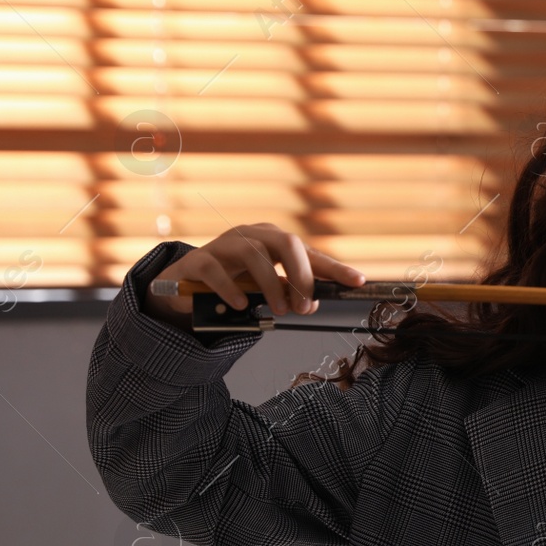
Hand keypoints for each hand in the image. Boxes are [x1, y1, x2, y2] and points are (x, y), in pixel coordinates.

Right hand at [144, 222, 365, 329]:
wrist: (187, 285)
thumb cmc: (235, 282)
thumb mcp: (268, 287)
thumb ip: (290, 292)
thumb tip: (311, 304)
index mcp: (274, 241)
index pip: (310, 252)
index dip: (335, 267)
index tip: (358, 281)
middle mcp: (252, 236)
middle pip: (286, 243)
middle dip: (301, 276)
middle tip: (304, 306)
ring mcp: (224, 244)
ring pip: (254, 254)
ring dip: (272, 285)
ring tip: (280, 309)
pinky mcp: (198, 260)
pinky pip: (216, 269)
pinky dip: (231, 288)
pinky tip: (242, 304)